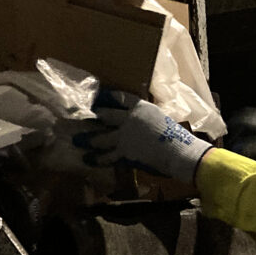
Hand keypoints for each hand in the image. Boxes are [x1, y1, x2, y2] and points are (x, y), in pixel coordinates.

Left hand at [74, 90, 211, 183]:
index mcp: (142, 107)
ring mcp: (125, 136)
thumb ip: (149, 119)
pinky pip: (107, 156)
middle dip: (94, 115)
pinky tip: (88, 159)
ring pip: (101, 137)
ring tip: (77, 139)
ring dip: (88, 139)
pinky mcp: (124, 152)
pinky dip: (97, 159)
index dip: (108, 96)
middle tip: (81, 116)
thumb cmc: (176, 137)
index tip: (98, 95)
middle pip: (106, 114)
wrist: (179, 151)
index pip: (121, 97)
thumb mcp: (162, 120)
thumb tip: (143, 123)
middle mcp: (130, 119)